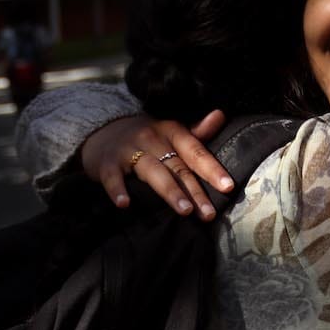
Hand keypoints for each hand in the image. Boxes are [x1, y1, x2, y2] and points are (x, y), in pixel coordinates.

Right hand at [78, 110, 232, 218]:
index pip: (195, 151)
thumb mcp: (169, 132)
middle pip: (177, 167)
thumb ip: (196, 132)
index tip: (228, 187)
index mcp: (170, 132)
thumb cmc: (144, 138)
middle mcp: (151, 139)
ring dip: (169, 191)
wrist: (100, 130)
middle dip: (194, 191)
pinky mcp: (106, 163)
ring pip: (152, 172)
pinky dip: (117, 190)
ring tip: (184, 211)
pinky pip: (113, 177)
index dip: (212, 168)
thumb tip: (220, 116)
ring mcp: (128, 150)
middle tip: (209, 214)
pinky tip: (125, 204)